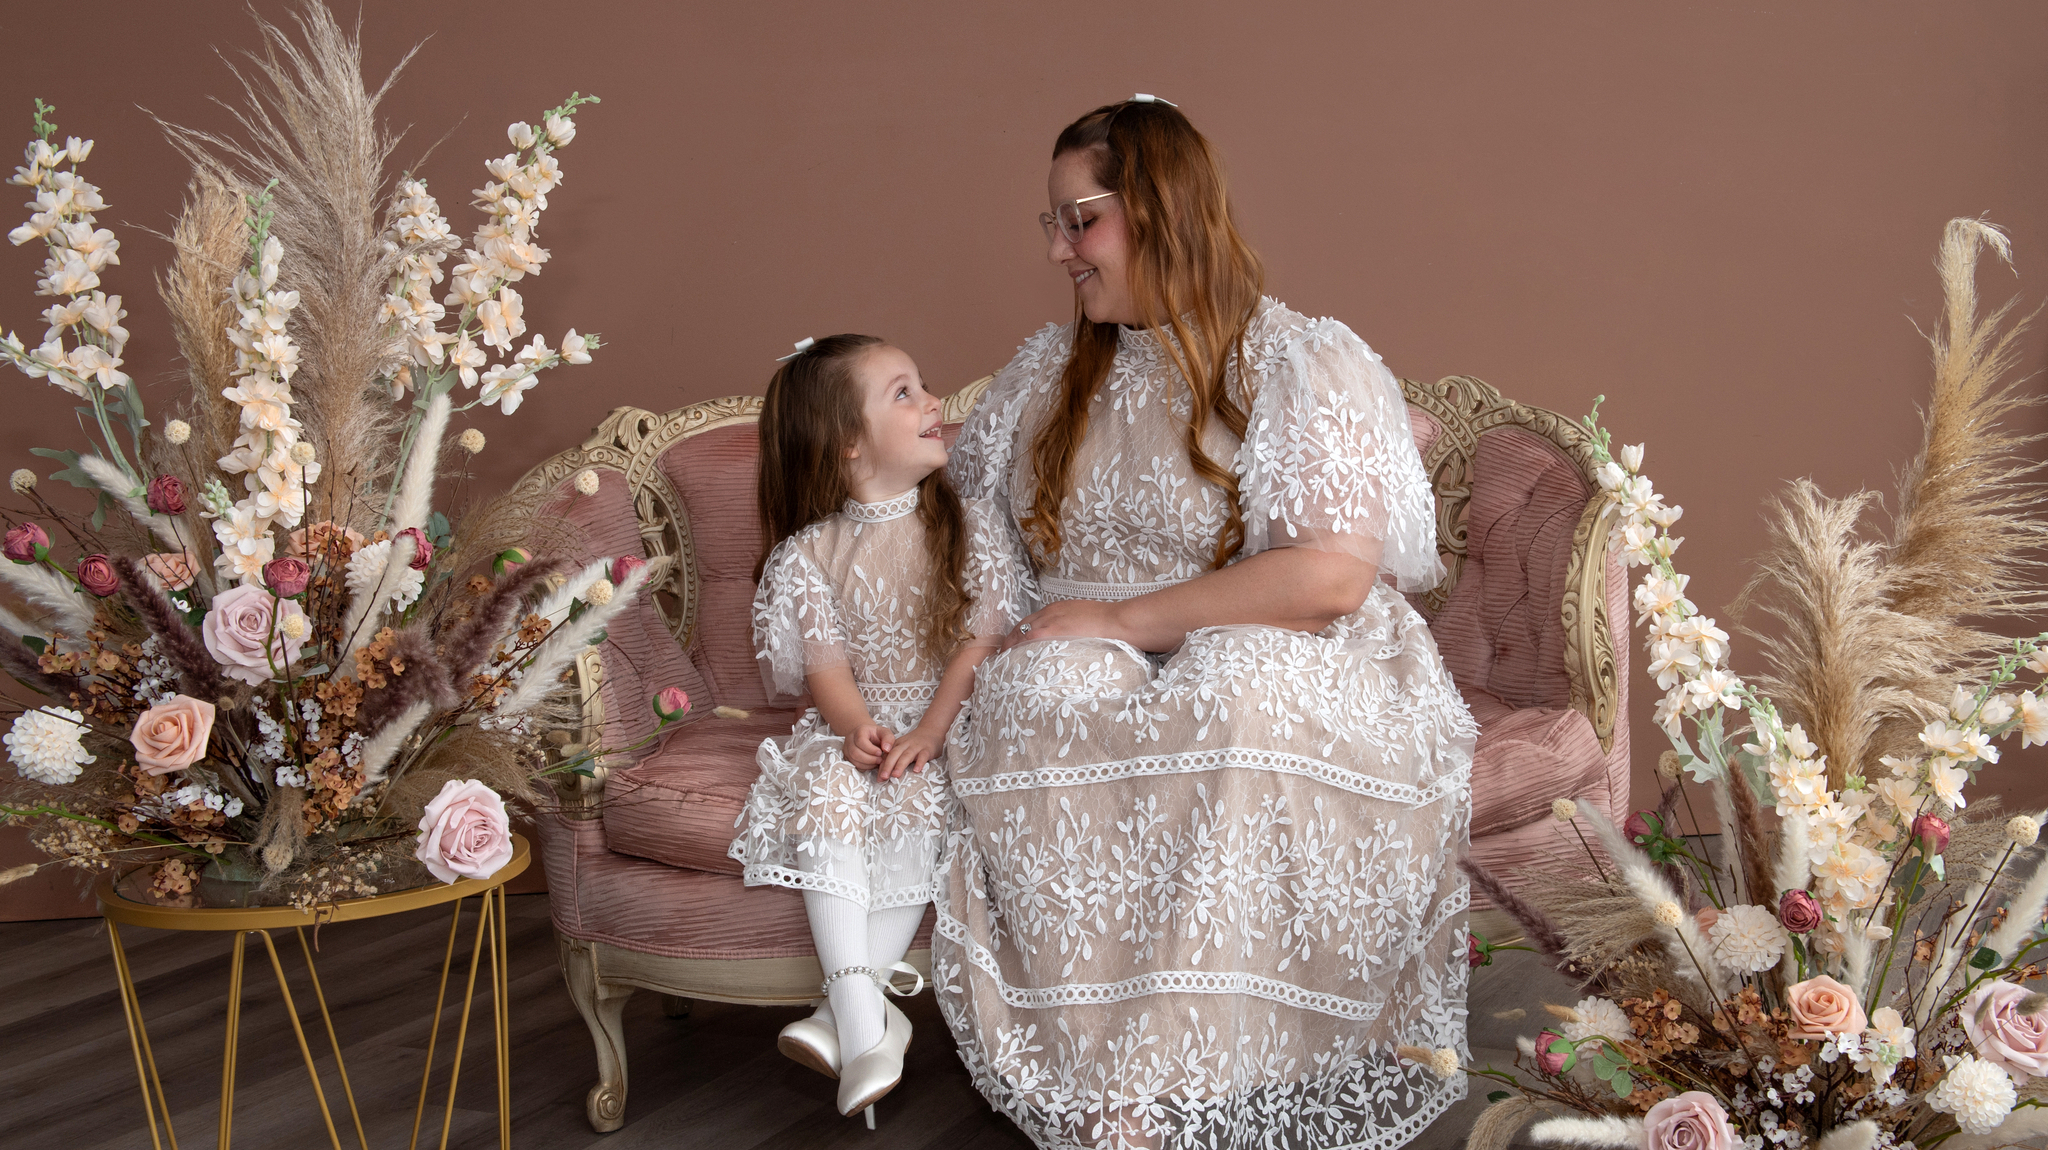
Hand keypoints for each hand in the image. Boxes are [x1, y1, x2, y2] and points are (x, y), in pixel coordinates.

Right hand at [843, 723, 892, 768]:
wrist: (868, 737)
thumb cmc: (877, 735)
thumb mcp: (885, 733)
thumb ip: (888, 739)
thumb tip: (886, 749)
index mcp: (859, 731)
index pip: (860, 741)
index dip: (871, 749)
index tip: (880, 753)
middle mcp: (850, 739)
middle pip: (855, 752)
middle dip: (869, 759)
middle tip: (879, 760)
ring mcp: (847, 749)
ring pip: (853, 760)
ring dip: (867, 764)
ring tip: (877, 762)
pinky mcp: (847, 757)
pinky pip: (853, 765)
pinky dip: (864, 767)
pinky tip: (871, 764)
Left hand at [878, 723, 944, 780]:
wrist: (931, 731)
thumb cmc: (914, 744)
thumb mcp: (902, 749)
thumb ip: (892, 760)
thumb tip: (881, 777)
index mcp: (897, 745)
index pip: (887, 756)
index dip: (882, 767)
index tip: (878, 779)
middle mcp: (905, 745)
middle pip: (894, 754)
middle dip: (888, 766)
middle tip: (883, 777)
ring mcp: (916, 747)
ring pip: (907, 755)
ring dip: (900, 765)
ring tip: (895, 775)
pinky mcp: (927, 750)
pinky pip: (923, 756)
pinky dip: (919, 763)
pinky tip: (916, 770)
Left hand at [999, 598, 1134, 652]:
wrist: (1119, 621)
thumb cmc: (1109, 624)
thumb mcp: (1085, 620)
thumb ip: (1072, 628)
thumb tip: (1069, 641)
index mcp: (1057, 609)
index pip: (1030, 621)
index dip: (1018, 634)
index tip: (1013, 646)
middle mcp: (1050, 613)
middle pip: (1021, 626)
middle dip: (1009, 641)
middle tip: (1002, 656)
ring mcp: (1051, 621)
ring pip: (1021, 632)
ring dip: (1010, 646)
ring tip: (1003, 662)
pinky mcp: (1054, 631)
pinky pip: (1028, 639)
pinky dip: (1018, 648)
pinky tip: (1012, 660)